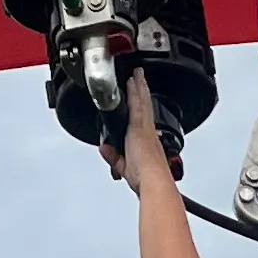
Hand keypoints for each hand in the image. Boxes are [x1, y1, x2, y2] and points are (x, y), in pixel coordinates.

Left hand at [103, 63, 169, 187]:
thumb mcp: (124, 167)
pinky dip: (135, 93)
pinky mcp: (139, 127)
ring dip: (139, 87)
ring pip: (142, 102)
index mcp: (147, 142)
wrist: (153, 182)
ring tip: (137, 75)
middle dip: (142, 92)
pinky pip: (137, 105)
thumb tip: (105, 148)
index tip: (140, 96)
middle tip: (140, 77)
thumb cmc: (145, 180)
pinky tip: (133, 82)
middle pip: (144, 106)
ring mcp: (144, 128)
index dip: (142, 106)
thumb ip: (113, 157)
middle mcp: (148, 132)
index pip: (142, 119)